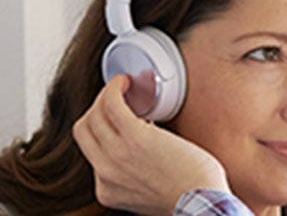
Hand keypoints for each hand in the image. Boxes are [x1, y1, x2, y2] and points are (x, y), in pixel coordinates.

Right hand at [72, 74, 229, 213]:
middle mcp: (105, 173)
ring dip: (105, 95)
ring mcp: (116, 154)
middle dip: (96, 110)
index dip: (105, 133)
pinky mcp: (134, 136)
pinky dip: (115, 87)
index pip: (94, 154)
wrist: (202, 205)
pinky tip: (125, 82)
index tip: (118, 122)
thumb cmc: (190, 198)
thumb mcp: (150, 195)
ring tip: (122, 87)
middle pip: (84, 131)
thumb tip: (146, 156)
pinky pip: (111, 103)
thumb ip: (137, 178)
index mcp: (108, 189)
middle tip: (114, 100)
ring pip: (94, 115)